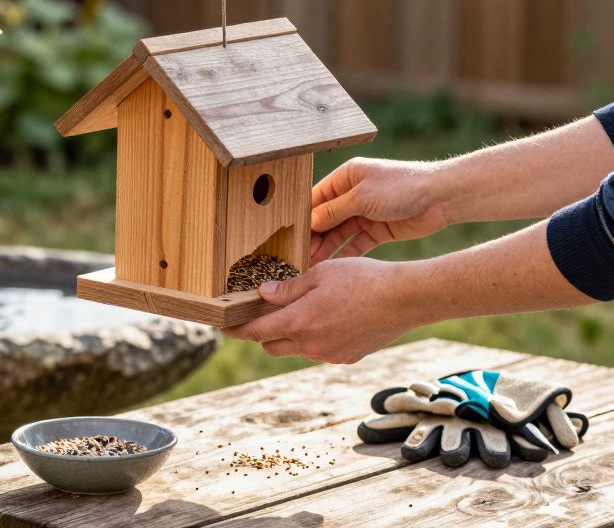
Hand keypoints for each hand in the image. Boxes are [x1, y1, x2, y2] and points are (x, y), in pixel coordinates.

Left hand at [221, 257, 425, 363]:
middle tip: (262, 314)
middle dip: (262, 332)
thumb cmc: (362, 279)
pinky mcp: (347, 357)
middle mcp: (310, 345)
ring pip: (296, 349)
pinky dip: (314, 339)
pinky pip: (320, 351)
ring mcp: (330, 354)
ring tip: (301, 311)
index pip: (255, 332)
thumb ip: (287, 288)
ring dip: (290, 335)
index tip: (224, 326)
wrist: (405, 299)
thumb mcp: (319, 274)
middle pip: (271, 346)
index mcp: (298, 323)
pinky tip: (328, 319)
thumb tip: (262, 293)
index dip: (236, 330)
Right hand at [311, 158, 450, 264]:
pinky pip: (356, 243)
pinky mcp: (377, 229)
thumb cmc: (401, 186)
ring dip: (326, 247)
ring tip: (310, 264)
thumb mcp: (361, 197)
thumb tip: (310, 221)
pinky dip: (345, 254)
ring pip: (339, 232)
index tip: (290, 236)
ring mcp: (365, 212)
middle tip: (298, 255)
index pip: (316, 199)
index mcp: (345, 177)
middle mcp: (352, 194)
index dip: (303, 217)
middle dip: (313, 236)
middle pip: (325, 218)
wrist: (441, 197)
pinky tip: (333, 267)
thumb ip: (334, 211)